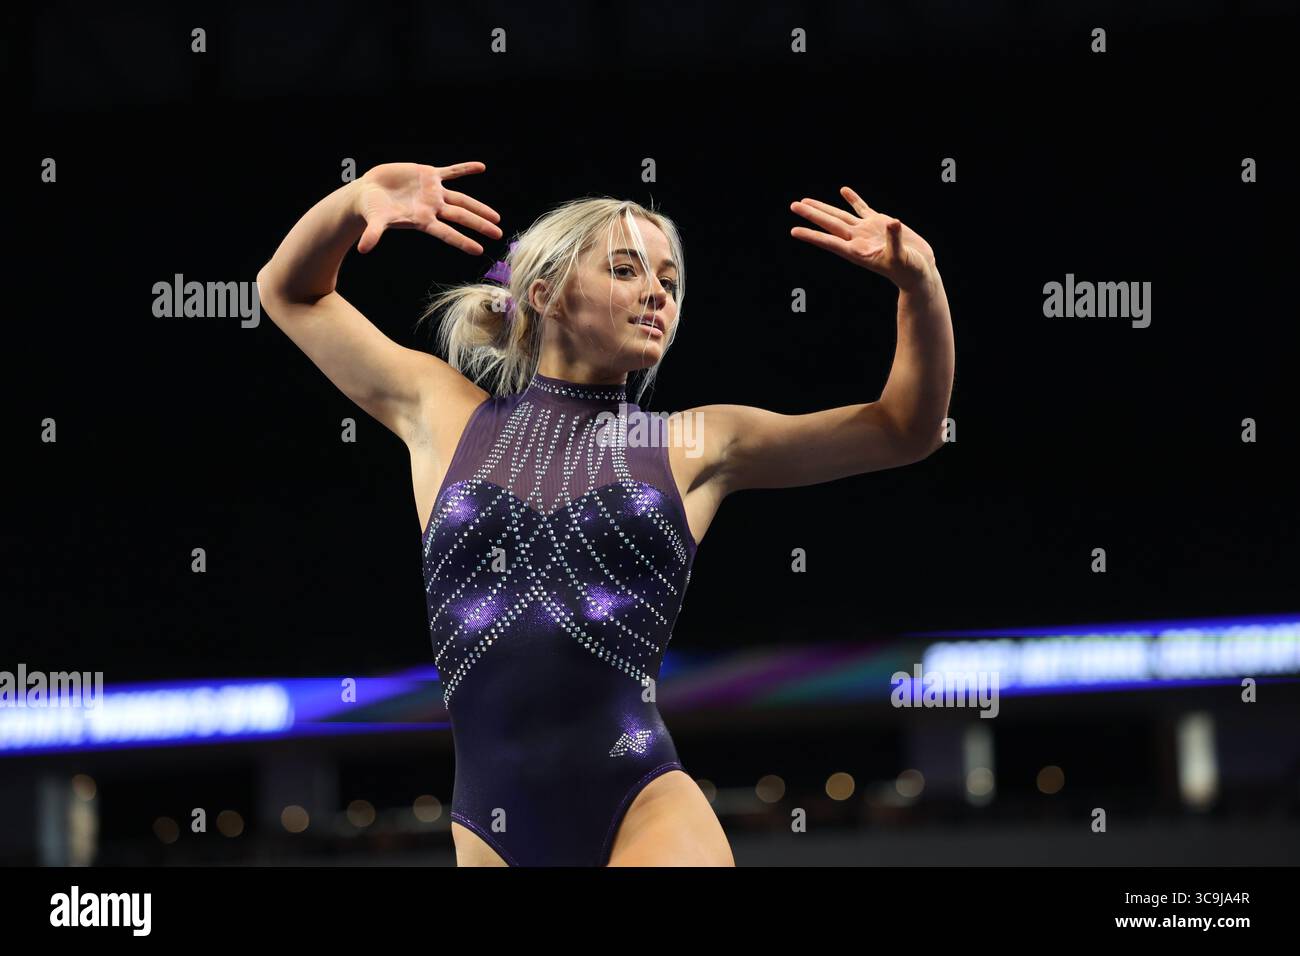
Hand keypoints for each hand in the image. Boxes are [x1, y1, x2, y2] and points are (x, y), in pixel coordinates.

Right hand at [354, 161, 502, 254]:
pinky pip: (451, 171)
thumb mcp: (375, 221)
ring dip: (479, 207)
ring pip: (461, 199)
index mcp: (422, 220)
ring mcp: (433, 192)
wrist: (370, 192)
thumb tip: (362, 249)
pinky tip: (481, 167)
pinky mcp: (428, 175)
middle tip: (498, 233)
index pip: (446, 233)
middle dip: (480, 224)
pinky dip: (465, 169)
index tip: (479, 250)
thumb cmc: (373, 210)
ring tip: (496, 217)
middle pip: (461, 216)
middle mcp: (432, 207)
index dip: (462, 241)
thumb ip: (373, 234)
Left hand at [790, 186, 936, 291]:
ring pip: (840, 216)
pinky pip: (862, 208)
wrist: (920, 271)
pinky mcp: (880, 223)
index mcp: (858, 251)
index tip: (794, 231)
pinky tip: (843, 191)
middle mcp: (858, 240)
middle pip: (830, 224)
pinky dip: (853, 199)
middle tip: (793, 205)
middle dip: (812, 214)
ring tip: (805, 200)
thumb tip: (891, 222)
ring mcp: (867, 230)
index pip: (830, 242)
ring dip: (824, 208)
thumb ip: (894, 241)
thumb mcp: (901, 258)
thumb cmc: (910, 270)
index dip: (812, 235)